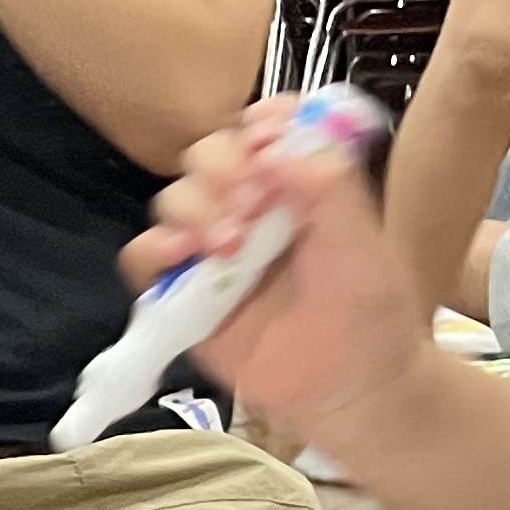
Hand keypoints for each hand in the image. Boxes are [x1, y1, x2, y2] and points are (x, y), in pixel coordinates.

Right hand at [126, 103, 436, 445]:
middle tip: (252, 201)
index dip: (259, 122)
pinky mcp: (181, 294)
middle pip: (206, 158)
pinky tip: (183, 259)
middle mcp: (251, 210)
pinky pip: (142, 258)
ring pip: (172, 200)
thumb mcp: (363, 242)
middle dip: (222, 169)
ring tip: (229, 244)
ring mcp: (212, 252)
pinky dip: (153, 251)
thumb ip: (328, 187)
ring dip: (194, 210)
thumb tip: (275, 145)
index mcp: (298, 186)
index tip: (268, 135)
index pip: (264, 130)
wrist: (348, 387)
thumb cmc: (367, 314)